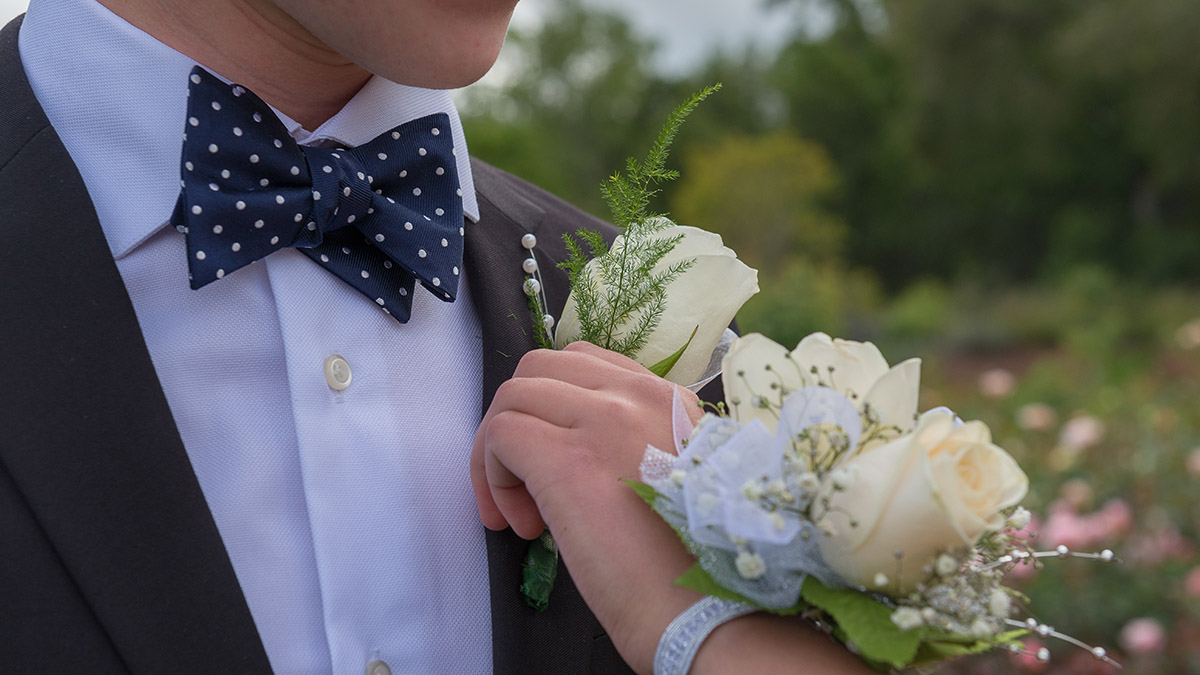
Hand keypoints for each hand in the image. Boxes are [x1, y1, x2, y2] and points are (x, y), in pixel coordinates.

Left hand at [470, 341, 873, 673]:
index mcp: (669, 401)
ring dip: (501, 453)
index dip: (556, 410)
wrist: (706, 612)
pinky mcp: (564, 457)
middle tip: (528, 487)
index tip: (558, 467)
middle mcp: (638, 395)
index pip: (586, 365)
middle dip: (519, 420)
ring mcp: (601, 419)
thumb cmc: (693, 565)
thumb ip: (637, 447)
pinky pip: (501, 433)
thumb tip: (578, 454)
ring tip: (524, 513)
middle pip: (541, 368)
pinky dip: (493, 475)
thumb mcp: (677, 480)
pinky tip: (524, 523)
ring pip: (513, 396)